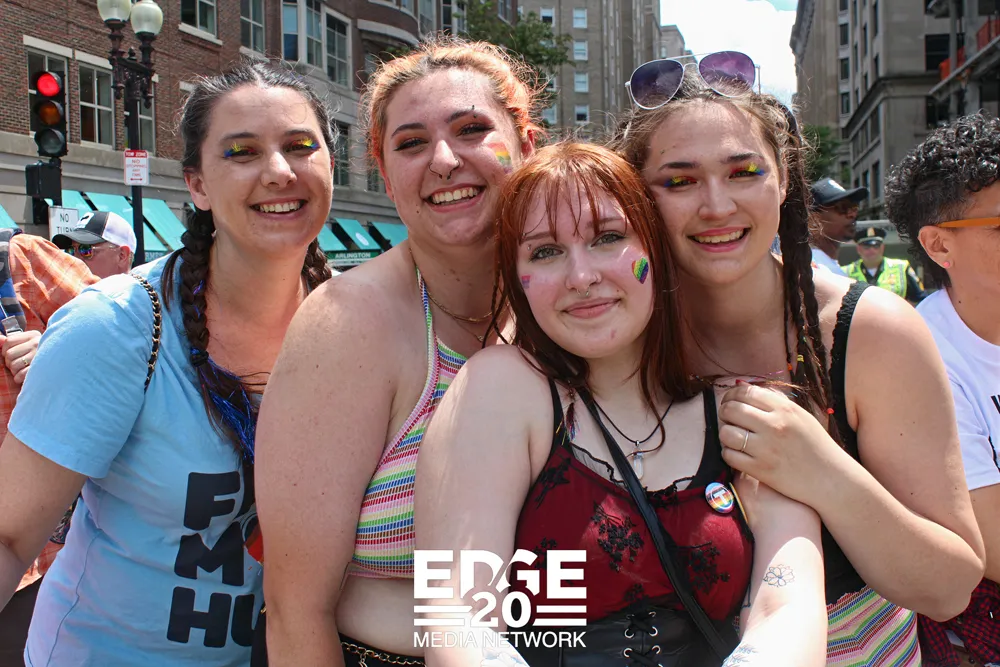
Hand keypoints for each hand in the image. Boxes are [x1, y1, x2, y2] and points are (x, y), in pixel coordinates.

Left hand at [2, 330, 40, 384]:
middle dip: (9, 362)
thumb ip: (13, 340)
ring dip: (14, 371)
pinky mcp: (40, 369)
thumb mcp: (30, 342)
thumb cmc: (41, 353)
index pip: (9, 341)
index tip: (12, 355)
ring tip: (22, 369)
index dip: (5, 350)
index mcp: (33, 335)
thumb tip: (0, 339)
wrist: (62, 361)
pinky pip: (20, 375)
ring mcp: (39, 356)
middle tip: (18, 364)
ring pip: (13, 365)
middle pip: (9, 354)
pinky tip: (24, 376)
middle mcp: (36, 344)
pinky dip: (18, 378)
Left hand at [718, 382, 849, 506]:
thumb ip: (772, 400)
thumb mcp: (800, 415)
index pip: (744, 392)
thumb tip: (741, 384)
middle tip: (729, 420)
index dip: (731, 395)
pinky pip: (729, 456)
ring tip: (733, 438)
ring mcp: (766, 448)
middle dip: (724, 413)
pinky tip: (738, 453)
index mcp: (784, 409)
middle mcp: (774, 425)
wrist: (831, 479)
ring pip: (726, 433)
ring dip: (725, 434)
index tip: (730, 401)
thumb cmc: (815, 445)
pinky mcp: (760, 469)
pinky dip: (729, 454)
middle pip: (731, 409)